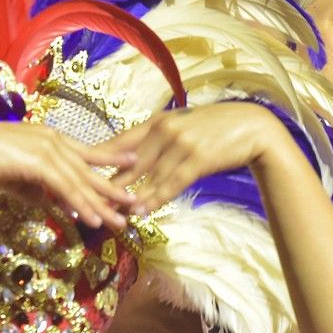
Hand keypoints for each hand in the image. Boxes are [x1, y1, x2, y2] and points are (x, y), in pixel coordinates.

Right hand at [0, 123, 136, 229]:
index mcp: (50, 138)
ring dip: (101, 205)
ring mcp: (48, 149)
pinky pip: (66, 188)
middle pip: (90, 170)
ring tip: (121, 221)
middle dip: (113, 189)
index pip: (87, 151)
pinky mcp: (40, 162)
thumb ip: (40, 190)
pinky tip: (92, 219)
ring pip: (81, 182)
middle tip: (135, 202)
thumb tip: (55, 205)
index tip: (131, 162)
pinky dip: (80, 204)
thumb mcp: (19, 178)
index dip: (110, 158)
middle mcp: (54, 141)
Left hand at [106, 102, 290, 214]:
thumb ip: (159, 138)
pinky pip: (171, 184)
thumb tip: (133, 158)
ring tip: (111, 213)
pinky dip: (156, 198)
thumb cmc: (218, 129)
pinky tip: (143, 210)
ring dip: (129, 197)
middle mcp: (166, 129)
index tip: (78, 172)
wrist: (254, 128)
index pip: (121, 141)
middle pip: (129, 162)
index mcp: (159, 119)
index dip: (99, 159)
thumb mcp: (184, 125)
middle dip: (109, 183)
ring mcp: (181, 143)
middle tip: (88, 200)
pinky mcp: (197, 159)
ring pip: (148, 177)